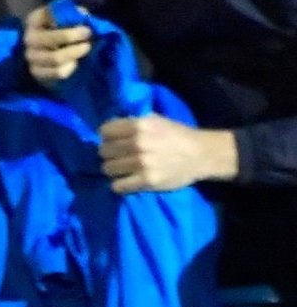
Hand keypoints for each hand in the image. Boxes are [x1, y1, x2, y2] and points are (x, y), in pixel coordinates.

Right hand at [21, 2, 93, 85]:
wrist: (52, 52)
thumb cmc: (62, 31)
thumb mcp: (67, 19)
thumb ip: (74, 15)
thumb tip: (82, 15)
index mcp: (34, 20)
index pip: (45, 16)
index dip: (64, 19)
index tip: (84, 25)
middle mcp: (29, 38)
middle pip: (50, 39)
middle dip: (71, 37)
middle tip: (88, 35)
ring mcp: (31, 56)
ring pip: (55, 58)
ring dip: (74, 53)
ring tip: (85, 48)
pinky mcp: (36, 72)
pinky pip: (57, 72)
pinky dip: (70, 68)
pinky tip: (75, 62)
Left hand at [97, 115, 239, 193]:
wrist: (202, 154)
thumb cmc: (177, 135)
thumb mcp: (155, 120)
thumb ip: (132, 122)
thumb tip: (108, 128)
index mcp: (139, 125)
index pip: (104, 131)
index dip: (107, 137)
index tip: (113, 141)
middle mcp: (138, 143)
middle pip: (103, 151)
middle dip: (109, 154)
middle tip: (118, 156)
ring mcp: (142, 163)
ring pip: (108, 168)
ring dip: (113, 169)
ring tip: (122, 169)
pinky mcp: (148, 181)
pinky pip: (118, 186)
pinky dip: (119, 185)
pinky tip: (126, 181)